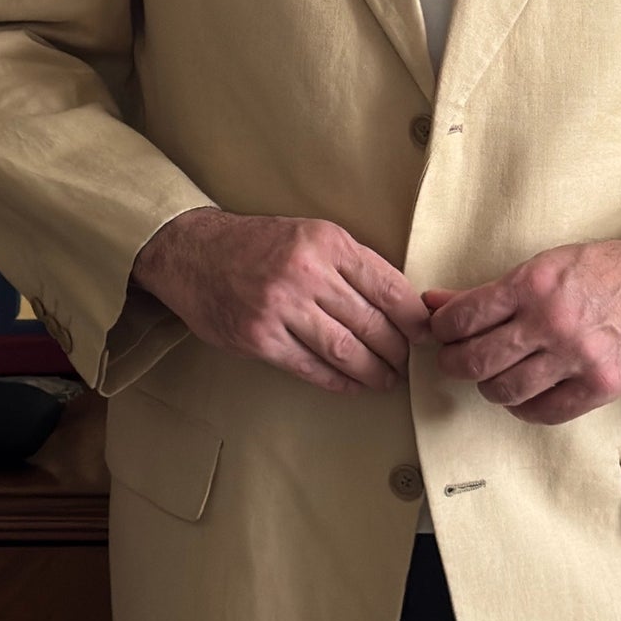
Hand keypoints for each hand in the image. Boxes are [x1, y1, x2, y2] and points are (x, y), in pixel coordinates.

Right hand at [132, 208, 427, 394]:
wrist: (194, 253)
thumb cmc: (258, 245)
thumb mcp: (310, 235)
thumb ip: (351, 264)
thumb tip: (401, 304)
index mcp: (326, 242)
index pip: (387, 286)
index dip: (413, 318)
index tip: (426, 335)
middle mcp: (305, 272)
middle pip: (370, 323)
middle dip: (396, 350)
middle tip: (406, 364)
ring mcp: (280, 307)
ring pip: (344, 350)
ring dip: (372, 372)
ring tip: (385, 381)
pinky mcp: (259, 338)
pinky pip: (310, 367)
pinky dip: (338, 382)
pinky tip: (352, 385)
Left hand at [427, 237, 620, 426]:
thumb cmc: (603, 272)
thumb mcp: (545, 266)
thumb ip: (489, 291)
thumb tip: (433, 303)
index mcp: (535, 284)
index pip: (464, 317)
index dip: (442, 330)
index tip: (441, 334)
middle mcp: (554, 321)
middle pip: (477, 361)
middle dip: (455, 364)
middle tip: (455, 361)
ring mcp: (579, 357)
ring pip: (505, 391)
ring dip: (489, 387)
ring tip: (493, 376)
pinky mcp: (601, 386)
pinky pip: (544, 412)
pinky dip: (523, 408)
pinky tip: (523, 394)